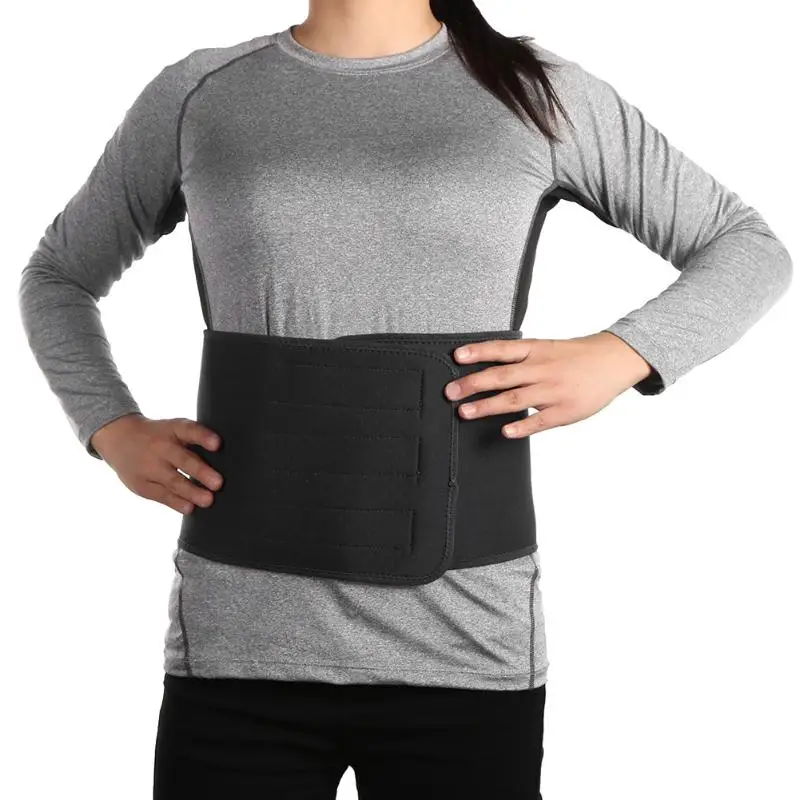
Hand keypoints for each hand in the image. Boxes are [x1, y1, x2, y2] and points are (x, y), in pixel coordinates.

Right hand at [90, 413, 223, 514]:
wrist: (119, 438)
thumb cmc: (159, 436)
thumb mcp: (174, 428)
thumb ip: (195, 439)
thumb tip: (226, 457)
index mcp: (172, 429)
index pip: (189, 430)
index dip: (203, 436)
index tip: (217, 444)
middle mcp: (161, 447)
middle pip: (183, 460)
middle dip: (201, 472)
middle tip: (218, 483)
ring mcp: (149, 466)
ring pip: (173, 481)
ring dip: (192, 492)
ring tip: (208, 500)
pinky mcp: (141, 484)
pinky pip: (161, 495)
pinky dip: (176, 502)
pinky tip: (189, 508)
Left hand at [443, 332, 652, 437]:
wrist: (613, 360)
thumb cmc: (574, 356)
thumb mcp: (546, 348)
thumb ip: (519, 357)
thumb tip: (483, 365)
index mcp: (536, 351)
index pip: (502, 349)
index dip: (479, 352)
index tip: (457, 357)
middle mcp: (541, 369)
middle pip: (502, 376)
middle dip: (473, 384)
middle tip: (450, 392)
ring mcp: (553, 390)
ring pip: (515, 399)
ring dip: (488, 406)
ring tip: (465, 412)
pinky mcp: (565, 410)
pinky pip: (540, 421)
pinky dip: (522, 426)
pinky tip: (506, 432)